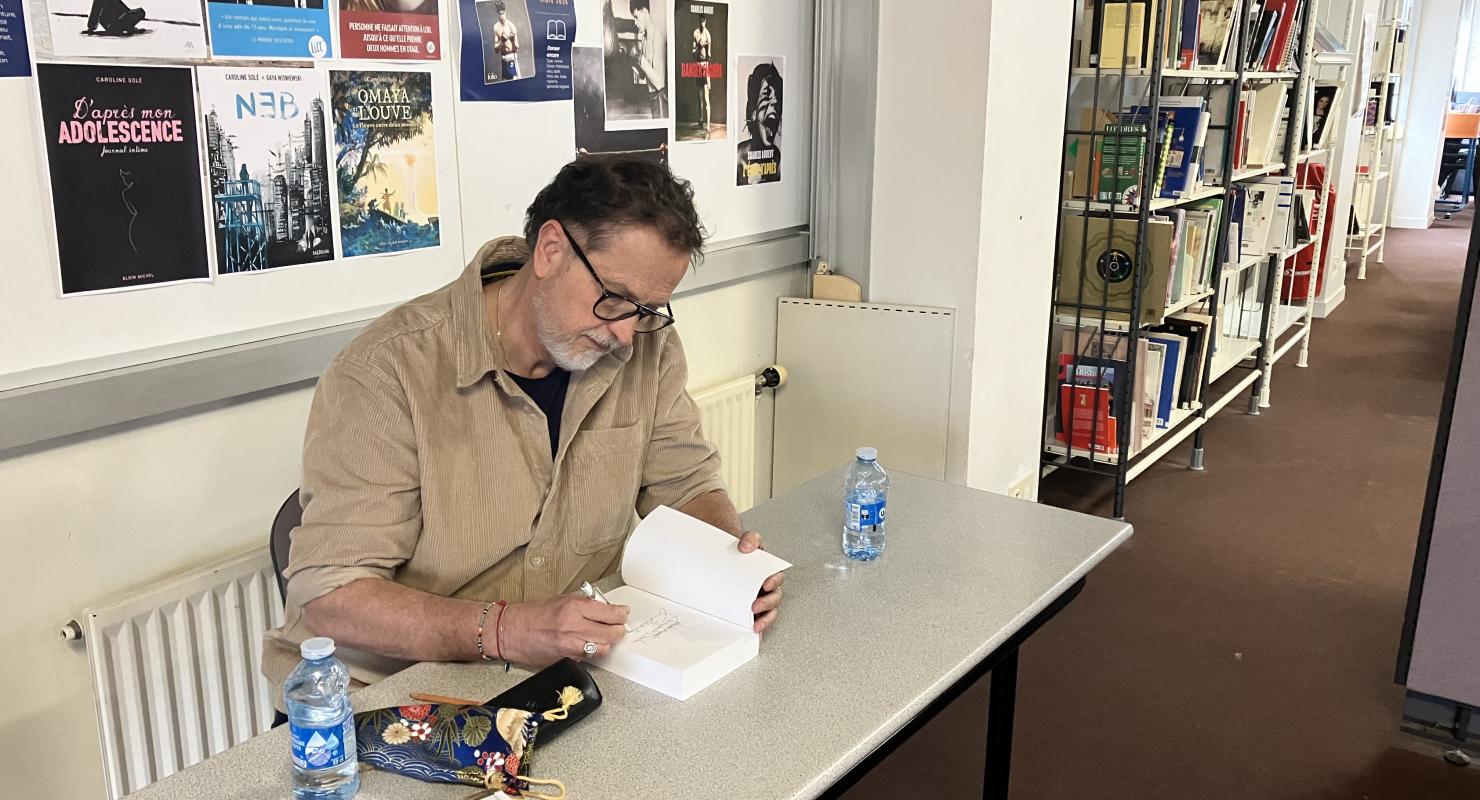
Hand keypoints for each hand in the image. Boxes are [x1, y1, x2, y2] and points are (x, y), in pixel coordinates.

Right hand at [499, 595, 628, 666]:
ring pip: (603, 649)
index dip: (621, 614)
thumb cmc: (535, 615)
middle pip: (612, 634)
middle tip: (619, 626)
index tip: (623, 613)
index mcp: (574, 608)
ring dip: (607, 642)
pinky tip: (588, 643)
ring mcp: (571, 647)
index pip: (610, 613)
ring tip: (603, 636)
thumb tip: (606, 609)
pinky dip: (592, 650)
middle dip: (619, 630)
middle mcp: (574, 628)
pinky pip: (589, 657)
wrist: (513, 631)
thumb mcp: (563, 600)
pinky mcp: (568, 660)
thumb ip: (586, 605)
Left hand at [739, 531, 783, 632]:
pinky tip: (753, 628)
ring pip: (770, 610)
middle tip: (755, 605)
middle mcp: (767, 585)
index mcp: (768, 570)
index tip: (765, 584)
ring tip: (755, 622)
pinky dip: (759, 625)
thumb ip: (750, 539)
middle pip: (775, 596)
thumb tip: (746, 547)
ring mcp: (760, 597)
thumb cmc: (739, 551)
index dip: (773, 580)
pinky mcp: (753, 608)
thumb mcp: (746, 540)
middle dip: (767, 603)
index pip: (776, 576)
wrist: (727, 554)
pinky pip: (760, 618)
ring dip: (765, 618)